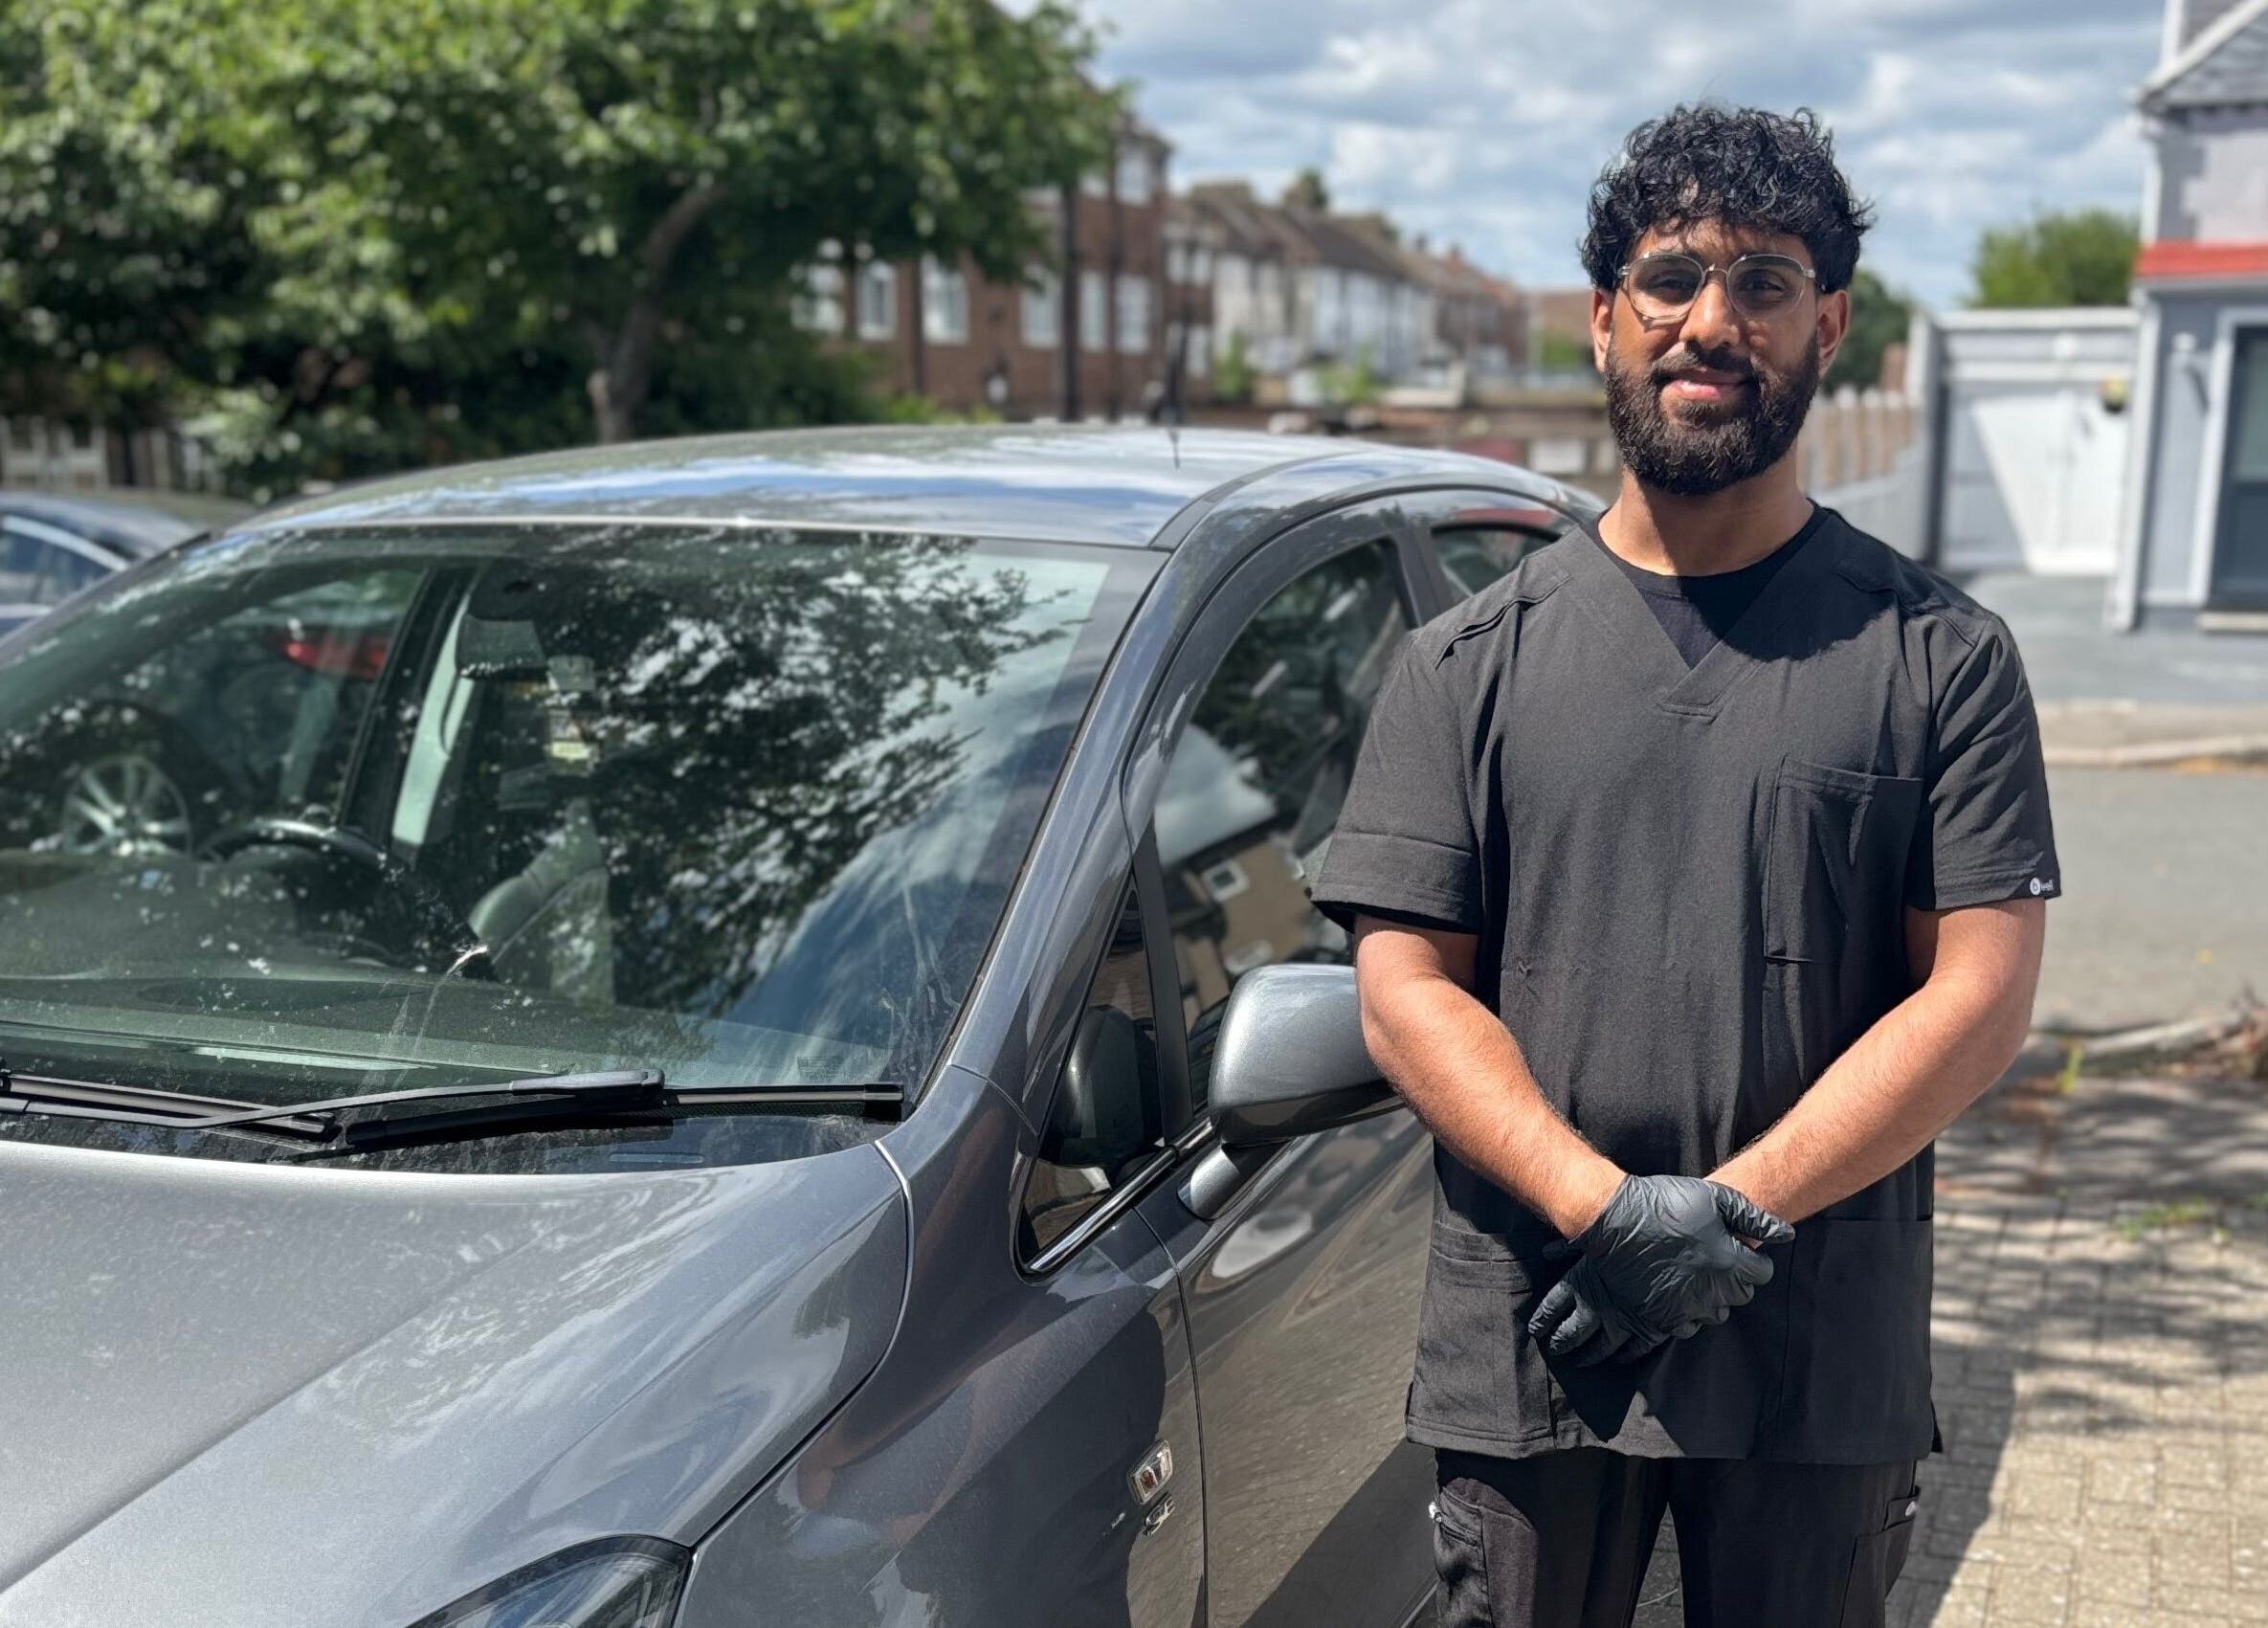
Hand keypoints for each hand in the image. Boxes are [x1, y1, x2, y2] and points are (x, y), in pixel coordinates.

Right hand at [1526, 1176, 1792, 1366]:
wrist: (1615, 1219)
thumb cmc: (1665, 1202)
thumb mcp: (1714, 1198)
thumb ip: (1754, 1218)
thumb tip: (1787, 1234)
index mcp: (1730, 1262)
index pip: (1763, 1273)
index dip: (1751, 1257)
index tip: (1735, 1246)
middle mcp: (1714, 1291)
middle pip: (1742, 1295)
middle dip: (1734, 1278)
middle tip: (1712, 1256)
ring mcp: (1687, 1308)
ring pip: (1717, 1313)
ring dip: (1712, 1297)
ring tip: (1694, 1273)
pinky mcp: (1661, 1317)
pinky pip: (1688, 1327)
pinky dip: (1687, 1312)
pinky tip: (1676, 1291)